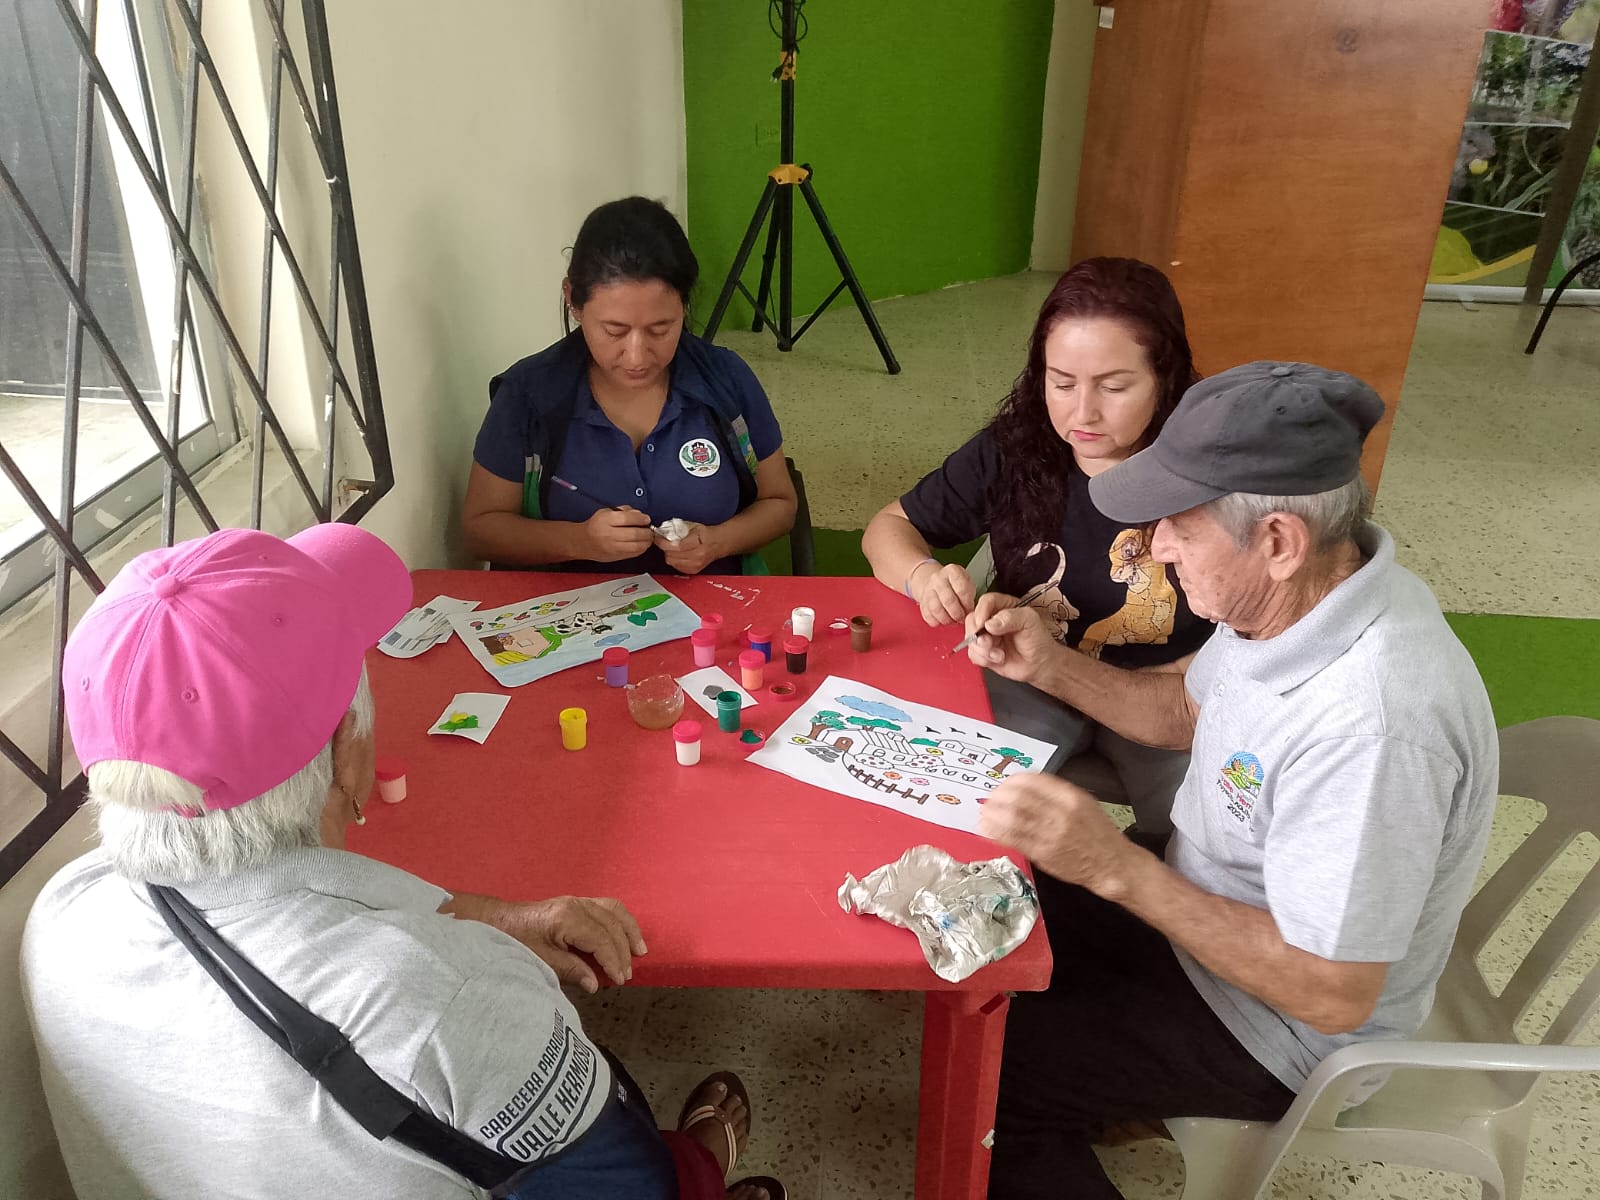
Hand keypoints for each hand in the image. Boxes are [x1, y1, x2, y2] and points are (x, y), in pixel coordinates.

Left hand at [504, 895, 647, 992]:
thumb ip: (570, 970)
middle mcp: (577, 905)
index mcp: (568, 918)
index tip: (619, 980)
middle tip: (626, 975)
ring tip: (640, 951)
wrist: (501, 921)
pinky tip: (627, 934)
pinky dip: (621, 920)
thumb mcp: (542, 961)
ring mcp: (579, 901)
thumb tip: (595, 984)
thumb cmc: (517, 942)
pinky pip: (608, 907)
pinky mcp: (578, 903)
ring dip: (629, 931)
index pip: (601, 939)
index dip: (613, 961)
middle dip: (622, 951)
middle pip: (611, 926)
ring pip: (614, 911)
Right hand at [585, 507, 653, 561]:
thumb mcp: (606, 512)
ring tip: (648, 537)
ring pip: (636, 546)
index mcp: (605, 520)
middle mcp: (608, 534)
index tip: (646, 519)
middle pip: (634, 534)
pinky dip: (641, 549)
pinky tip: (642, 544)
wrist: (582, 542)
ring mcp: (612, 547)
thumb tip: (639, 514)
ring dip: (646, 542)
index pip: (628, 519)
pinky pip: (633, 554)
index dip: (641, 518)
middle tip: (649, 529)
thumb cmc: (595, 525)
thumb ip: (623, 511)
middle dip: (646, 531)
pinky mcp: (615, 557)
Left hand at [655, 522, 720, 574]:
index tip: (657, 538)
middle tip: (664, 542)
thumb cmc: (706, 534)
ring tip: (670, 548)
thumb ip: (678, 529)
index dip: (663, 543)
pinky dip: (674, 561)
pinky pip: (676, 567)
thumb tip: (663, 531)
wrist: (718, 543)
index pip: (676, 546)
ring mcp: (696, 565)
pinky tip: (676, 555)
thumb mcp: (692, 526)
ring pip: (672, 562)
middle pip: (672, 556)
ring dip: (668, 555)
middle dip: (665, 548)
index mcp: (698, 543)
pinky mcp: (694, 570)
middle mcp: (698, 556)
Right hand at [911, 561, 975, 625]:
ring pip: (936, 609)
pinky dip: (938, 622)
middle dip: (958, 614)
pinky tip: (944, 620)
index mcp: (952, 571)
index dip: (968, 603)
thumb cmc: (955, 586)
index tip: (970, 608)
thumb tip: (970, 612)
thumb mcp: (967, 583)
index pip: (962, 589)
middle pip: (948, 600)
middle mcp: (937, 579)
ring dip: (948, 620)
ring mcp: (927, 590)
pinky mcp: (922, 603)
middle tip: (962, 618)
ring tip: (954, 620)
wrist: (935, 583)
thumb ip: (970, 595)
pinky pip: (929, 617)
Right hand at [964, 593, 1058, 684]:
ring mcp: (987, 635)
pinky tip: (998, 659)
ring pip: (970, 638)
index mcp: (1004, 606)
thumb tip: (990, 623)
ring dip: (982, 649)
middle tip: (988, 642)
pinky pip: (973, 653)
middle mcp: (992, 619)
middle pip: (972, 620)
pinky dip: (983, 659)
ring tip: (999, 654)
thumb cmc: (1039, 640)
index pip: (986, 601)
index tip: (982, 623)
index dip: (981, 611)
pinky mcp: (984, 651)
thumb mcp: (1030, 622)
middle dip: (977, 634)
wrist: (1040, 664)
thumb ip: (1010, 618)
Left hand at [979, 774, 1144, 899]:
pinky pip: (1014, 839)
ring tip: (983, 814)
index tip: (1002, 786)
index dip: (1011, 782)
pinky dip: (996, 833)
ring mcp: (1051, 834)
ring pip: (1012, 818)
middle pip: (1018, 798)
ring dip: (992, 814)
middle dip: (997, 797)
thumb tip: (1023, 787)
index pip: (1031, 781)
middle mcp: (1060, 812)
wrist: (1111, 863)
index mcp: (1070, 796)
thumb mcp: (1082, 802)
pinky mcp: (1043, 853)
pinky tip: (987, 830)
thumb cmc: (1096, 832)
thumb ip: (1055, 793)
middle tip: (988, 800)